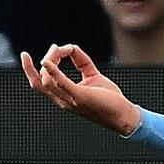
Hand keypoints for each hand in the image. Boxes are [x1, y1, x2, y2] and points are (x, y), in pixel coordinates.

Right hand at [21, 43, 141, 135]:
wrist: (124, 116)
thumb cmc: (109, 99)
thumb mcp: (93, 75)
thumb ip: (82, 61)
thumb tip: (72, 47)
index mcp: (63, 97)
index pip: (40, 82)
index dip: (41, 65)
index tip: (55, 48)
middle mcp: (62, 101)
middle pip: (39, 81)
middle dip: (41, 62)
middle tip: (54, 48)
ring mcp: (69, 100)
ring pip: (46, 81)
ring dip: (49, 61)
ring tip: (57, 48)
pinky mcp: (79, 97)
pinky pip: (61, 83)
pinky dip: (52, 71)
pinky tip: (47, 60)